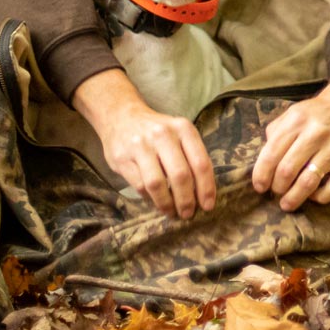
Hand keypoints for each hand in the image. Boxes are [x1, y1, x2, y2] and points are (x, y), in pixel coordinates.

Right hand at [73, 68, 216, 219]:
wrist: (121, 115)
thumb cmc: (157, 131)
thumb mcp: (178, 133)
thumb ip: (190, 156)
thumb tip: (202, 192)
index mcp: (183, 128)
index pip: (200, 163)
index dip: (206, 188)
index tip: (208, 206)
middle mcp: (163, 135)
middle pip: (180, 175)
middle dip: (186, 200)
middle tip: (188, 214)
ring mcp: (140, 145)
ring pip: (157, 184)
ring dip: (167, 204)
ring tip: (172, 212)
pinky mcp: (122, 158)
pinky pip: (140, 185)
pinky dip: (150, 198)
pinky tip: (155, 201)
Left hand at [252, 77, 329, 211]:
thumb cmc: (314, 114)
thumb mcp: (291, 114)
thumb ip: (275, 135)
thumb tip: (264, 164)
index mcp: (297, 120)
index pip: (272, 154)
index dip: (261, 175)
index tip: (259, 186)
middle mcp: (316, 133)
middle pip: (287, 170)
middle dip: (277, 187)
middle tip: (275, 192)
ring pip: (309, 182)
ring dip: (294, 198)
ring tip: (287, 204)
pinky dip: (321, 197)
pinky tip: (313, 195)